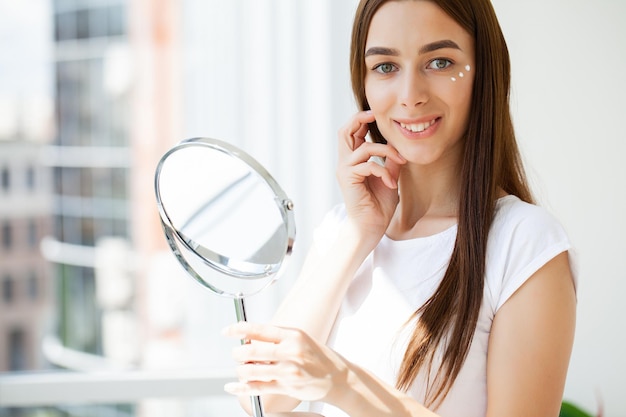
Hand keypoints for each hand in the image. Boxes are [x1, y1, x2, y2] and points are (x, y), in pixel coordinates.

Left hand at [222, 322, 348, 402]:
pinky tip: (233, 386)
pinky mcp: (287, 387)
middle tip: (238, 354)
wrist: (339, 378)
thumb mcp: (301, 338)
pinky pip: (257, 388)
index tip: (226, 331)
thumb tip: (249, 338)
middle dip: (238, 353)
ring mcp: (288, 370)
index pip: (259, 329)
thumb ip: (277, 337)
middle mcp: (290, 351)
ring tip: (244, 369)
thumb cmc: (319, 357)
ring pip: (250, 371)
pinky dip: (241, 388)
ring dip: (241, 370)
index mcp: (292, 335)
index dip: (238, 329)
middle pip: (250, 351)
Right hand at [337, 111, 405, 241]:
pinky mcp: (348, 179)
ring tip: (399, 160)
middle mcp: (345, 163)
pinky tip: (390, 183)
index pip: (352, 133)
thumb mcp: (389, 178)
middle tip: (376, 115)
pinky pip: (368, 165)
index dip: (362, 120)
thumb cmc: (378, 206)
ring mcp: (344, 170)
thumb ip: (391, 163)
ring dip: (385, 151)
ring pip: (363, 147)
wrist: (371, 227)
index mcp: (353, 161)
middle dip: (359, 119)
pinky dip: (383, 171)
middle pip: (344, 131)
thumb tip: (399, 149)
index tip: (378, 115)